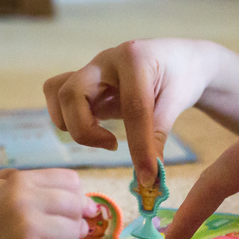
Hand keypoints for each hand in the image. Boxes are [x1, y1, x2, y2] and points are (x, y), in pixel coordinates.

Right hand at [0, 169, 96, 238]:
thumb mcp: (11, 196)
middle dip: (73, 220)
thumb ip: (47, 193)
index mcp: (21, 182)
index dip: (76, 197)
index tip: (69, 210)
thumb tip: (92, 206)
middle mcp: (24, 201)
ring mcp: (29, 228)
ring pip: (74, 231)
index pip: (71, 181)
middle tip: (56, 231)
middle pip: (76, 206)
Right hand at [43, 39, 219, 184]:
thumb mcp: (177, 102)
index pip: (131, 108)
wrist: (180, 60)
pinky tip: (93, 128)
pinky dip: (67, 116)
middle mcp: (105, 61)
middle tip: (114, 146)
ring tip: (102, 136)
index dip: (139, 147)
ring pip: (57, 93)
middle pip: (71, 95)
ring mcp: (91, 71)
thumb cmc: (182, 77)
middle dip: (85, 131)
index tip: (148, 177)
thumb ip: (158, 136)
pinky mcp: (85, 84)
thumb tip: (149, 179)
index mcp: (134, 59)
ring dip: (71, 123)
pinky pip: (58, 96)